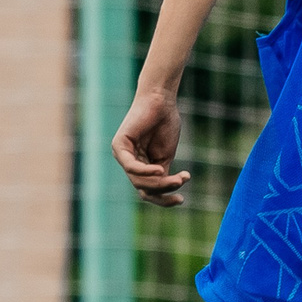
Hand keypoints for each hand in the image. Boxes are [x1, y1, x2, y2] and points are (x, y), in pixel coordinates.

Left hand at [113, 86, 190, 206]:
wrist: (161, 101)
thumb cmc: (166, 124)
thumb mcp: (166, 155)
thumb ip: (162, 174)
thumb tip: (163, 193)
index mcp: (141, 166)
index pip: (149, 191)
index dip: (164, 199)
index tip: (181, 200)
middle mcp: (128, 162)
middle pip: (144, 188)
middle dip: (164, 189)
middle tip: (182, 181)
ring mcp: (122, 154)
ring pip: (138, 181)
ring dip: (160, 182)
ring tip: (178, 178)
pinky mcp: (119, 145)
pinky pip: (131, 167)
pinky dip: (145, 171)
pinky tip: (160, 170)